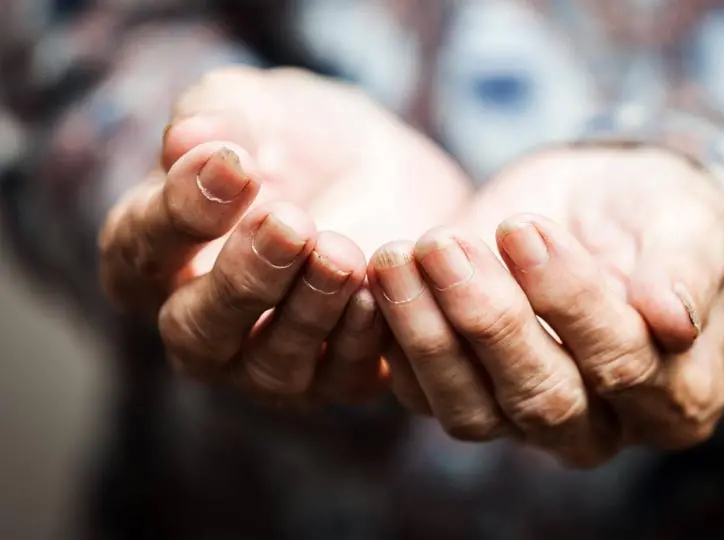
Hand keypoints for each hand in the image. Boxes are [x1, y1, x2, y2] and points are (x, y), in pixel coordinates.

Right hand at [98, 67, 470, 404]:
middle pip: (199, 330)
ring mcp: (266, 361)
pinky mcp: (337, 374)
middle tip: (290, 223)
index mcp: (153, 256)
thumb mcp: (252, 108)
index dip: (183, 212)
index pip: (141, 250)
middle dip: (245, 278)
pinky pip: (341, 377)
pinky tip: (376, 293)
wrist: (377, 167)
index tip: (237, 166)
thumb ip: (215, 118)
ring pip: (272, 365)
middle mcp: (201, 325)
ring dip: (307, 311)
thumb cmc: (291, 137)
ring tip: (339, 253)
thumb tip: (185, 142)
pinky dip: (359, 341)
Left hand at [368, 146, 723, 464]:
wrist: (599, 207)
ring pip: (471, 410)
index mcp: (677, 396)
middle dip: (488, 319)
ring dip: (427, 334)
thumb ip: (686, 269)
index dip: (570, 301)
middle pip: (542, 399)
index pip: (623, 366)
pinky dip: (397, 339)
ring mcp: (526, 420)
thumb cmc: (654, 216)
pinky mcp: (468, 396)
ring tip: (398, 257)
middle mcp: (602, 425)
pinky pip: (424, 392)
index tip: (523, 230)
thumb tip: (674, 321)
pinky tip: (383, 280)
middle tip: (444, 244)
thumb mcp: (687, 222)